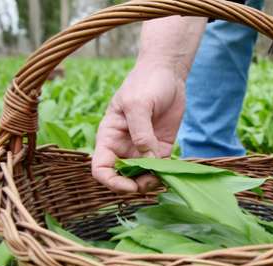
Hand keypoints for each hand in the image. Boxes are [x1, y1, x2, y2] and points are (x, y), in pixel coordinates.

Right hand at [92, 63, 185, 192]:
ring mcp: (142, 149)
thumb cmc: (146, 83)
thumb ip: (141, 133)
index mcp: (109, 136)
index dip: (112, 181)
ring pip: (142, 176)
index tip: (130, 185)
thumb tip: (147, 160)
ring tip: (162, 176)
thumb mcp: (138, 105)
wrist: (168, 73)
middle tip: (151, 181)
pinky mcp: (161, 148)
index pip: (101, 168)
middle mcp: (123, 146)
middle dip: (134, 185)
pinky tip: (171, 172)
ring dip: (150, 182)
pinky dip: (165, 175)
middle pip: (122, 177)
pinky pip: (160, 169)